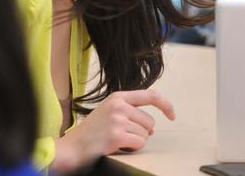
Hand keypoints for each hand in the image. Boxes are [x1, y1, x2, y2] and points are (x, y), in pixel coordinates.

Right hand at [52, 89, 174, 172]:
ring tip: (117, 140)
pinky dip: (133, 148)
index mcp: (118, 97)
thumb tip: (152, 126)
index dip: (166, 105)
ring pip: (146, 133)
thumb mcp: (109, 112)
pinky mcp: (117, 135)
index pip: (151, 96)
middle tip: (123, 135)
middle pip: (150, 121)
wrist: (71, 148)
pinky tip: (118, 147)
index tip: (172, 115)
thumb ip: (130, 111)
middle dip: (143, 132)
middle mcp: (119, 106)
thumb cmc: (92, 133)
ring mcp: (117, 120)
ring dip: (136, 141)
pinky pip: (140, 143)